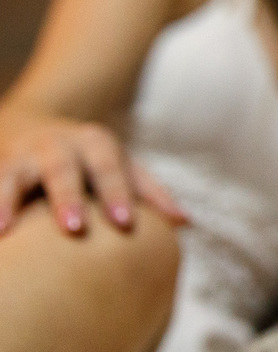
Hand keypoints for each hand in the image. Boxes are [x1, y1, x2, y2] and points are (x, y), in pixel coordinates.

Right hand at [0, 116, 187, 235]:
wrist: (29, 123)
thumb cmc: (90, 160)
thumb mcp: (121, 166)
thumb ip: (151, 192)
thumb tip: (185, 222)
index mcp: (95, 143)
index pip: (110, 168)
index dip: (116, 193)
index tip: (124, 223)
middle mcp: (56, 145)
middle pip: (63, 169)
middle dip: (68, 197)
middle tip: (74, 229)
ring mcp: (20, 155)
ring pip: (11, 174)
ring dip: (6, 199)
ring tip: (0, 229)